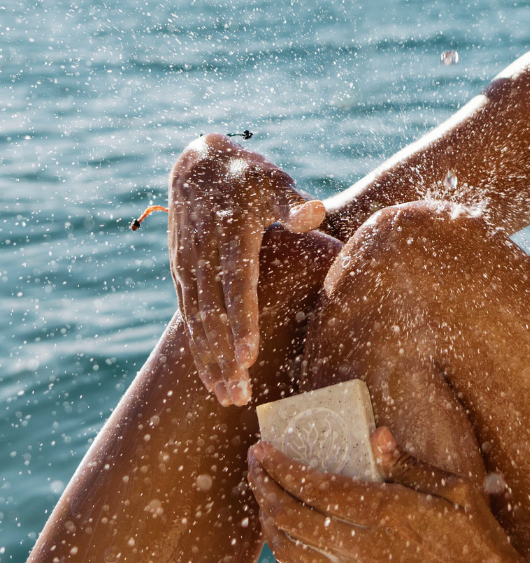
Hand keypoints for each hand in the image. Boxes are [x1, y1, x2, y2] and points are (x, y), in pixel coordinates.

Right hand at [169, 133, 324, 405]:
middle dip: (224, 356)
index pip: (236, 281)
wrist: (199, 165)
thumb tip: (314, 215)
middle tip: (239, 395)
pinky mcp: (181, 274)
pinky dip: (198, 349)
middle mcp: (203, 253)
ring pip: (196, 321)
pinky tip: (211, 378)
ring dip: (209, 360)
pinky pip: (187, 318)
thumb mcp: (273, 181)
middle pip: (213, 312)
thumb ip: (292, 202)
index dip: (241, 319)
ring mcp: (188, 266)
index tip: (249, 355)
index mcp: (230, 231)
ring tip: (227, 397)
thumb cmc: (251, 177)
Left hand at [247, 432, 529, 562]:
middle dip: (264, 486)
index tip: (262, 448)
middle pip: (289, 517)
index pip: (313, 486)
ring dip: (269, 521)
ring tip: (264, 498)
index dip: (280, 466)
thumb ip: (409, 465)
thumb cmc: (480, 543)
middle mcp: (361, 550)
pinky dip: (291, 551)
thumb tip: (375, 436)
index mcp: (385, 514)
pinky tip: (293, 535)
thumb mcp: (457, 491)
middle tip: (255, 465)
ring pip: (290, 551)